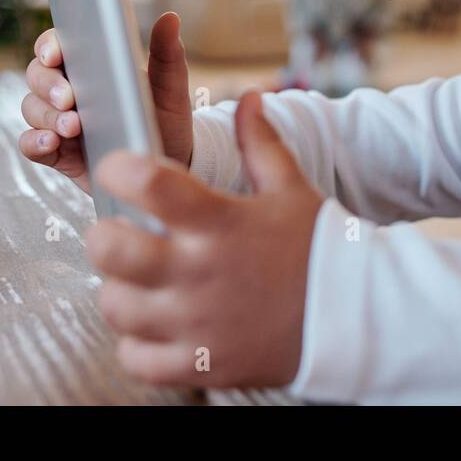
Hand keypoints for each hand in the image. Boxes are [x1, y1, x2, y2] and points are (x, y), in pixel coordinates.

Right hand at [19, 11, 194, 194]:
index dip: (49, 46)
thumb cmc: (165, 119)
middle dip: (48, 84)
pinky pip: (29, 144)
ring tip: (73, 126)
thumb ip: (167, 54)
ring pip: (31, 108)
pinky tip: (52, 142)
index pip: (57, 45)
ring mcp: (59, 120)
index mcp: (90, 65)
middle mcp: (68, 90)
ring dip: (47, 115)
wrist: (167, 163)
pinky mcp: (58, 153)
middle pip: (37, 75)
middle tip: (68, 97)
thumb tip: (170, 18)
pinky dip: (35, 142)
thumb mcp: (170, 88)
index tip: (55, 54)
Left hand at [86, 91, 323, 387]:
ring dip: (119, 291)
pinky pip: (135, 358)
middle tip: (120, 234)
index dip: (118, 170)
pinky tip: (154, 326)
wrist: (355, 317)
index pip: (147, 182)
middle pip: (110, 249)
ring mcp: (197, 322)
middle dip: (105, 236)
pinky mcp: (200, 364)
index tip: (119, 171)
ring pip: (115, 306)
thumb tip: (249, 97)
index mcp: (220, 221)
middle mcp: (201, 271)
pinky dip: (135, 344)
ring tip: (139, 282)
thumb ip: (261, 142)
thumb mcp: (291, 188)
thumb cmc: (317, 248)